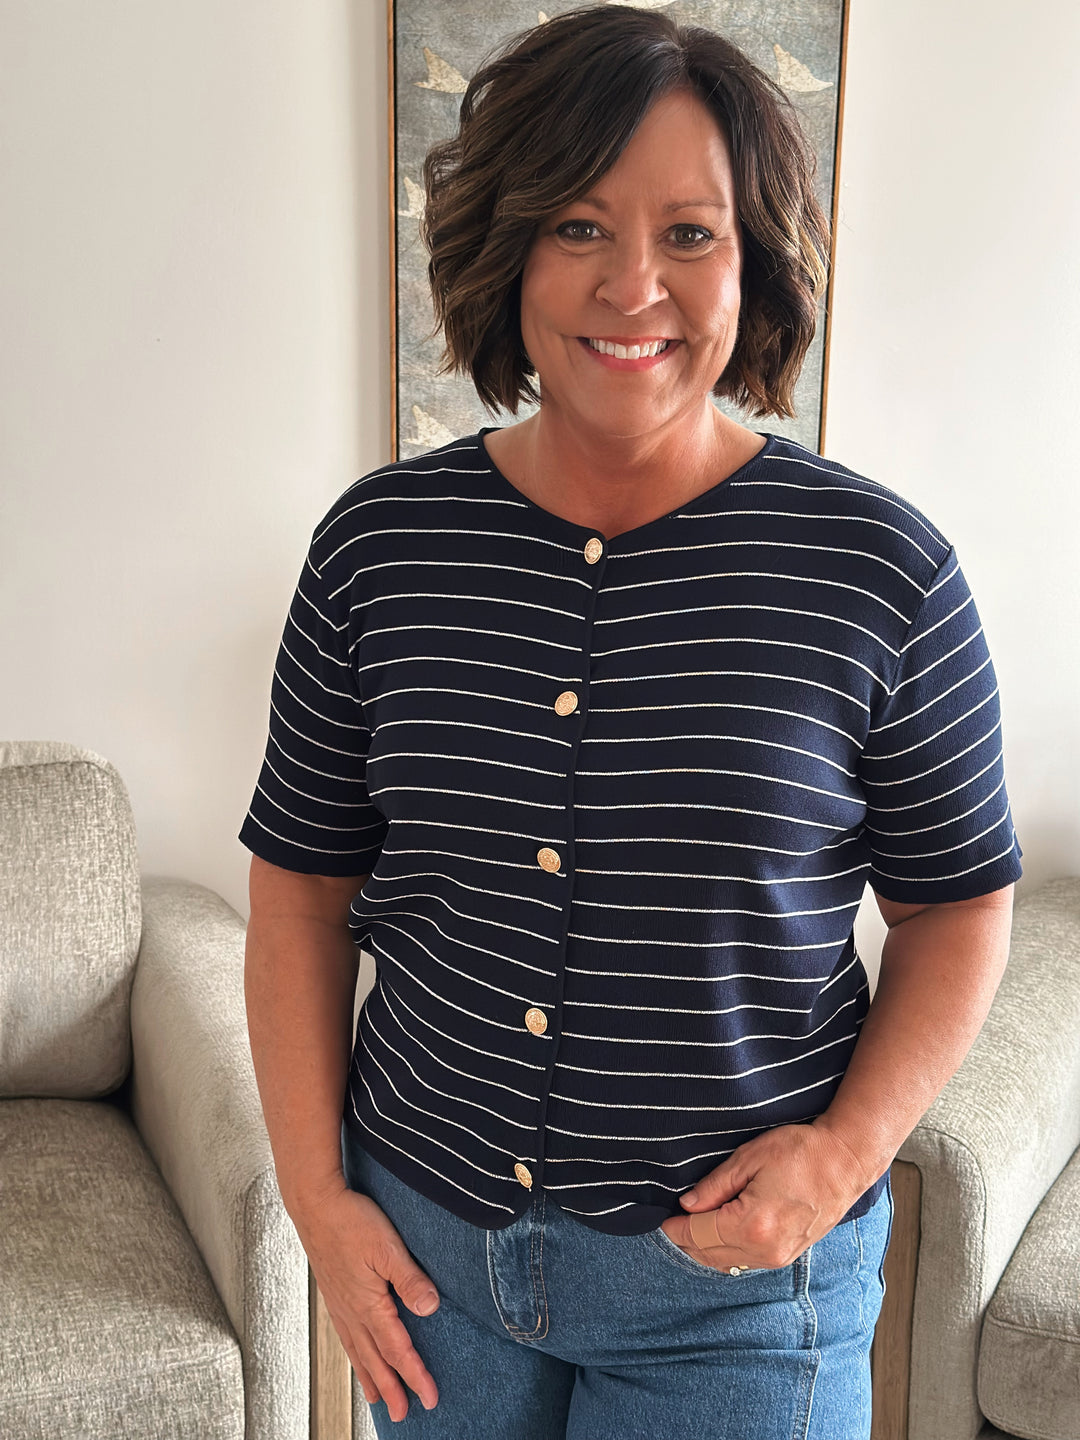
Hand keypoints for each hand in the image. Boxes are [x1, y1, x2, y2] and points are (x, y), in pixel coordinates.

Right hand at [292, 1180, 440, 1421]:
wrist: (314, 1204)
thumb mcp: (387, 1246)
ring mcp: (339, 1303)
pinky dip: (354, 1354)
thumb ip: (409, 1278)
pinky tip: (356, 1354)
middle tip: (403, 1415)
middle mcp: (352, 1311)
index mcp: (369, 1305)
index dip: (415, 1375)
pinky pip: (345, 1335)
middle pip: (375, 1360)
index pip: (397, 1349)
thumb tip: (430, 1308)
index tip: (430, 1398)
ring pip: (357, 1351)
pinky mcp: (333, 1292)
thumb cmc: (351, 1221)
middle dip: (392, 1388)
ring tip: (378, 1399)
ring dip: (371, 1377)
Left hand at [659, 1122, 870, 1271]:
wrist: (845, 1161)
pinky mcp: (787, 1255)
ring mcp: (779, 1257)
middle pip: (710, 1253)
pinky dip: (726, 1252)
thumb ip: (716, 1185)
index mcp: (752, 1224)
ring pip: (727, 1262)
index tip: (663, 1219)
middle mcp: (765, 1249)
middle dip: (686, 1241)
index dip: (676, 1227)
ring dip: (705, 1249)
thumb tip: (689, 1204)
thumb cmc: (801, 1152)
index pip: (699, 1233)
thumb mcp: (750, 1158)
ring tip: (689, 1229)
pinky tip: (717, 1236)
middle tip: (671, 1224)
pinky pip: (746, 1261)